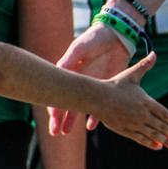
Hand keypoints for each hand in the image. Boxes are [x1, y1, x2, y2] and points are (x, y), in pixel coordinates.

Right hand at [49, 21, 137, 135]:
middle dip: (60, 118)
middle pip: (67, 103)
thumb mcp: (80, 48)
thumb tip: (58, 69)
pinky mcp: (106, 87)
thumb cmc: (94, 39)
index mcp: (70, 71)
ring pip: (81, 107)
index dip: (54, 103)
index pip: (59, 92)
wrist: (115, 36)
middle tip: (54, 131)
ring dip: (73, 120)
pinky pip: (99, 106)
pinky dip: (94, 117)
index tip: (52, 116)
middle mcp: (79, 81)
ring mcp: (92, 86)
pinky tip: (90, 126)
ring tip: (65, 132)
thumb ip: (69, 59)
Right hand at [96, 56, 167, 150]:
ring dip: (165, 140)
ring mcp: (134, 123)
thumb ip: (144, 66)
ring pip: (153, 134)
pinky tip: (158, 147)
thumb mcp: (131, 74)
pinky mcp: (125, 130)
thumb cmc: (115, 84)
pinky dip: (150, 143)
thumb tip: (154, 53)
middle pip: (161, 126)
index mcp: (146, 101)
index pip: (164, 114)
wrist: (97, 97)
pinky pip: (140, 138)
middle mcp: (142, 114)